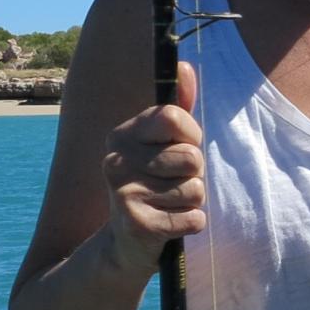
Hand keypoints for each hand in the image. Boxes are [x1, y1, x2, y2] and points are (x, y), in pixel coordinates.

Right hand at [100, 59, 204, 270]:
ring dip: (193, 200)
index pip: (174, 118)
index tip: (179, 149)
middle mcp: (114, 161)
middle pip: (191, 157)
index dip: (190, 136)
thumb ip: (178, 108)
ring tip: (170, 204)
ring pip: (195, 189)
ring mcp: (122, 194)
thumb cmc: (156, 184)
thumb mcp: (164, 145)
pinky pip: (194, 219)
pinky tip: (171, 224)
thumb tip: (183, 66)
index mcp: (122, 136)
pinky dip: (192, 224)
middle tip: (173, 183)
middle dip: (194, 174)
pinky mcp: (137, 225)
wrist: (127, 243)